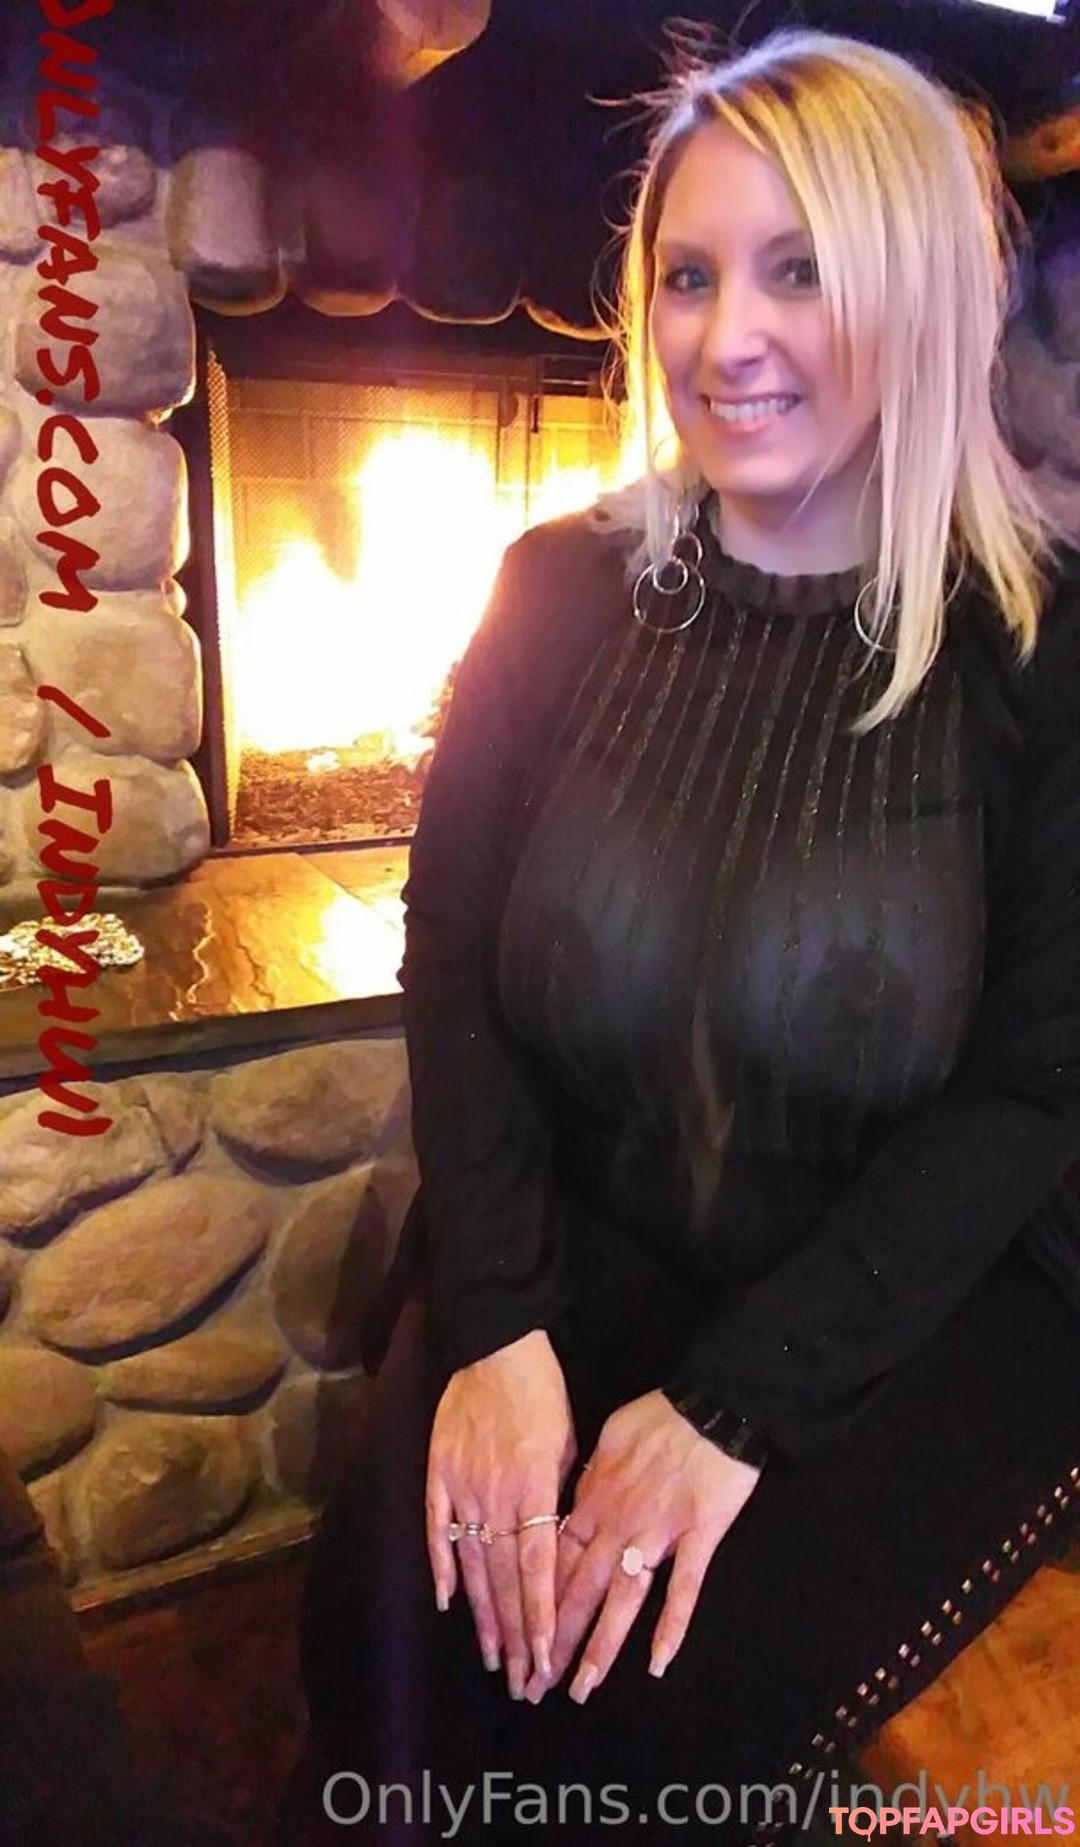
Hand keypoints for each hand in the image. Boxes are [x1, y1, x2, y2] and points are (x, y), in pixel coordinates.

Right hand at [426, 1328, 575, 1699]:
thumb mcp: (567, 1445)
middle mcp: (495, 1497)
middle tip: (523, 1683)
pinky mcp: (437, 1474)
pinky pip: (437, 1529)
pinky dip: (441, 1568)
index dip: (540, 1618)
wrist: (496, 1347)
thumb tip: (559, 1547)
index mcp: (532, 1489)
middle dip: (516, 1636)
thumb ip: (558, 1499)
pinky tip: (448, 1604)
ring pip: (471, 1566)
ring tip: (492, 1660)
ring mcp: (461, 1487)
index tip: (546, 1660)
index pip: (537, 1569)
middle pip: (503, 1580)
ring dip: (483, 1617)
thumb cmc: (542, 1394)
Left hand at [523, 1389, 760, 1703]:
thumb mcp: (609, 1437)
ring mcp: (658, 1533)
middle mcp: (619, 1524)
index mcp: (594, 1500)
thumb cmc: (660, 1415)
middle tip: (534, 1687)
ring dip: (600, 1646)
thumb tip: (575, 1498)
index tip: (517, 1641)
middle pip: (580, 1591)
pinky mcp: (699, 1537)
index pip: (555, 1563)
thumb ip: (590, 1477)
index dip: (534, 1604)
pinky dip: (671, 1625)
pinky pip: (683, 1587)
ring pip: (622, 1599)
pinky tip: (657, 1663)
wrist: (712, 1404)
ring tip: (582, 1688)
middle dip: (555, 1641)